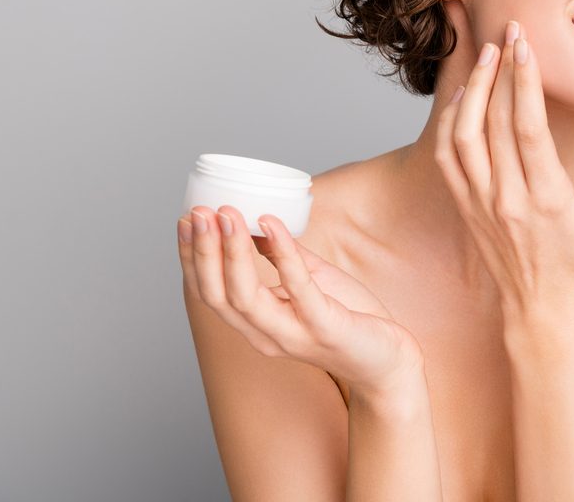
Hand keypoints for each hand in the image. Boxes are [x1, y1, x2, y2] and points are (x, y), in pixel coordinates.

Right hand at [177, 205, 422, 395]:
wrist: (389, 361)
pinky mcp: (324, 328)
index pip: (209, 294)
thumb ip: (283, 258)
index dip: (191, 258)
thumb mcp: (310, 282)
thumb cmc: (349, 318)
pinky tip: (273, 224)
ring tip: (227, 215)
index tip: (185, 220)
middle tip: (197, 213)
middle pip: (217, 296)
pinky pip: (298, 289)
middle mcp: (266, 335)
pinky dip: (282, 254)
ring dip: (232, 252)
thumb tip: (257, 221)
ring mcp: (293, 335)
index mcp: (257, 325)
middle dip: (203, 252)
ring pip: (245, 297)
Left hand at [434, 19, 573, 319]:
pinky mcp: (466, 208)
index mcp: (546, 199)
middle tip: (506, 32)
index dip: (523, 81)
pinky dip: (450, 123)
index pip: (527, 127)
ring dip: (471, 90)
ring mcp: (481, 203)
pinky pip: (448, 158)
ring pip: (462, 135)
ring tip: (484, 56)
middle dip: (498, 70)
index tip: (524, 44)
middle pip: (492, 121)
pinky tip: (463, 98)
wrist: (541, 313)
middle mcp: (507, 198)